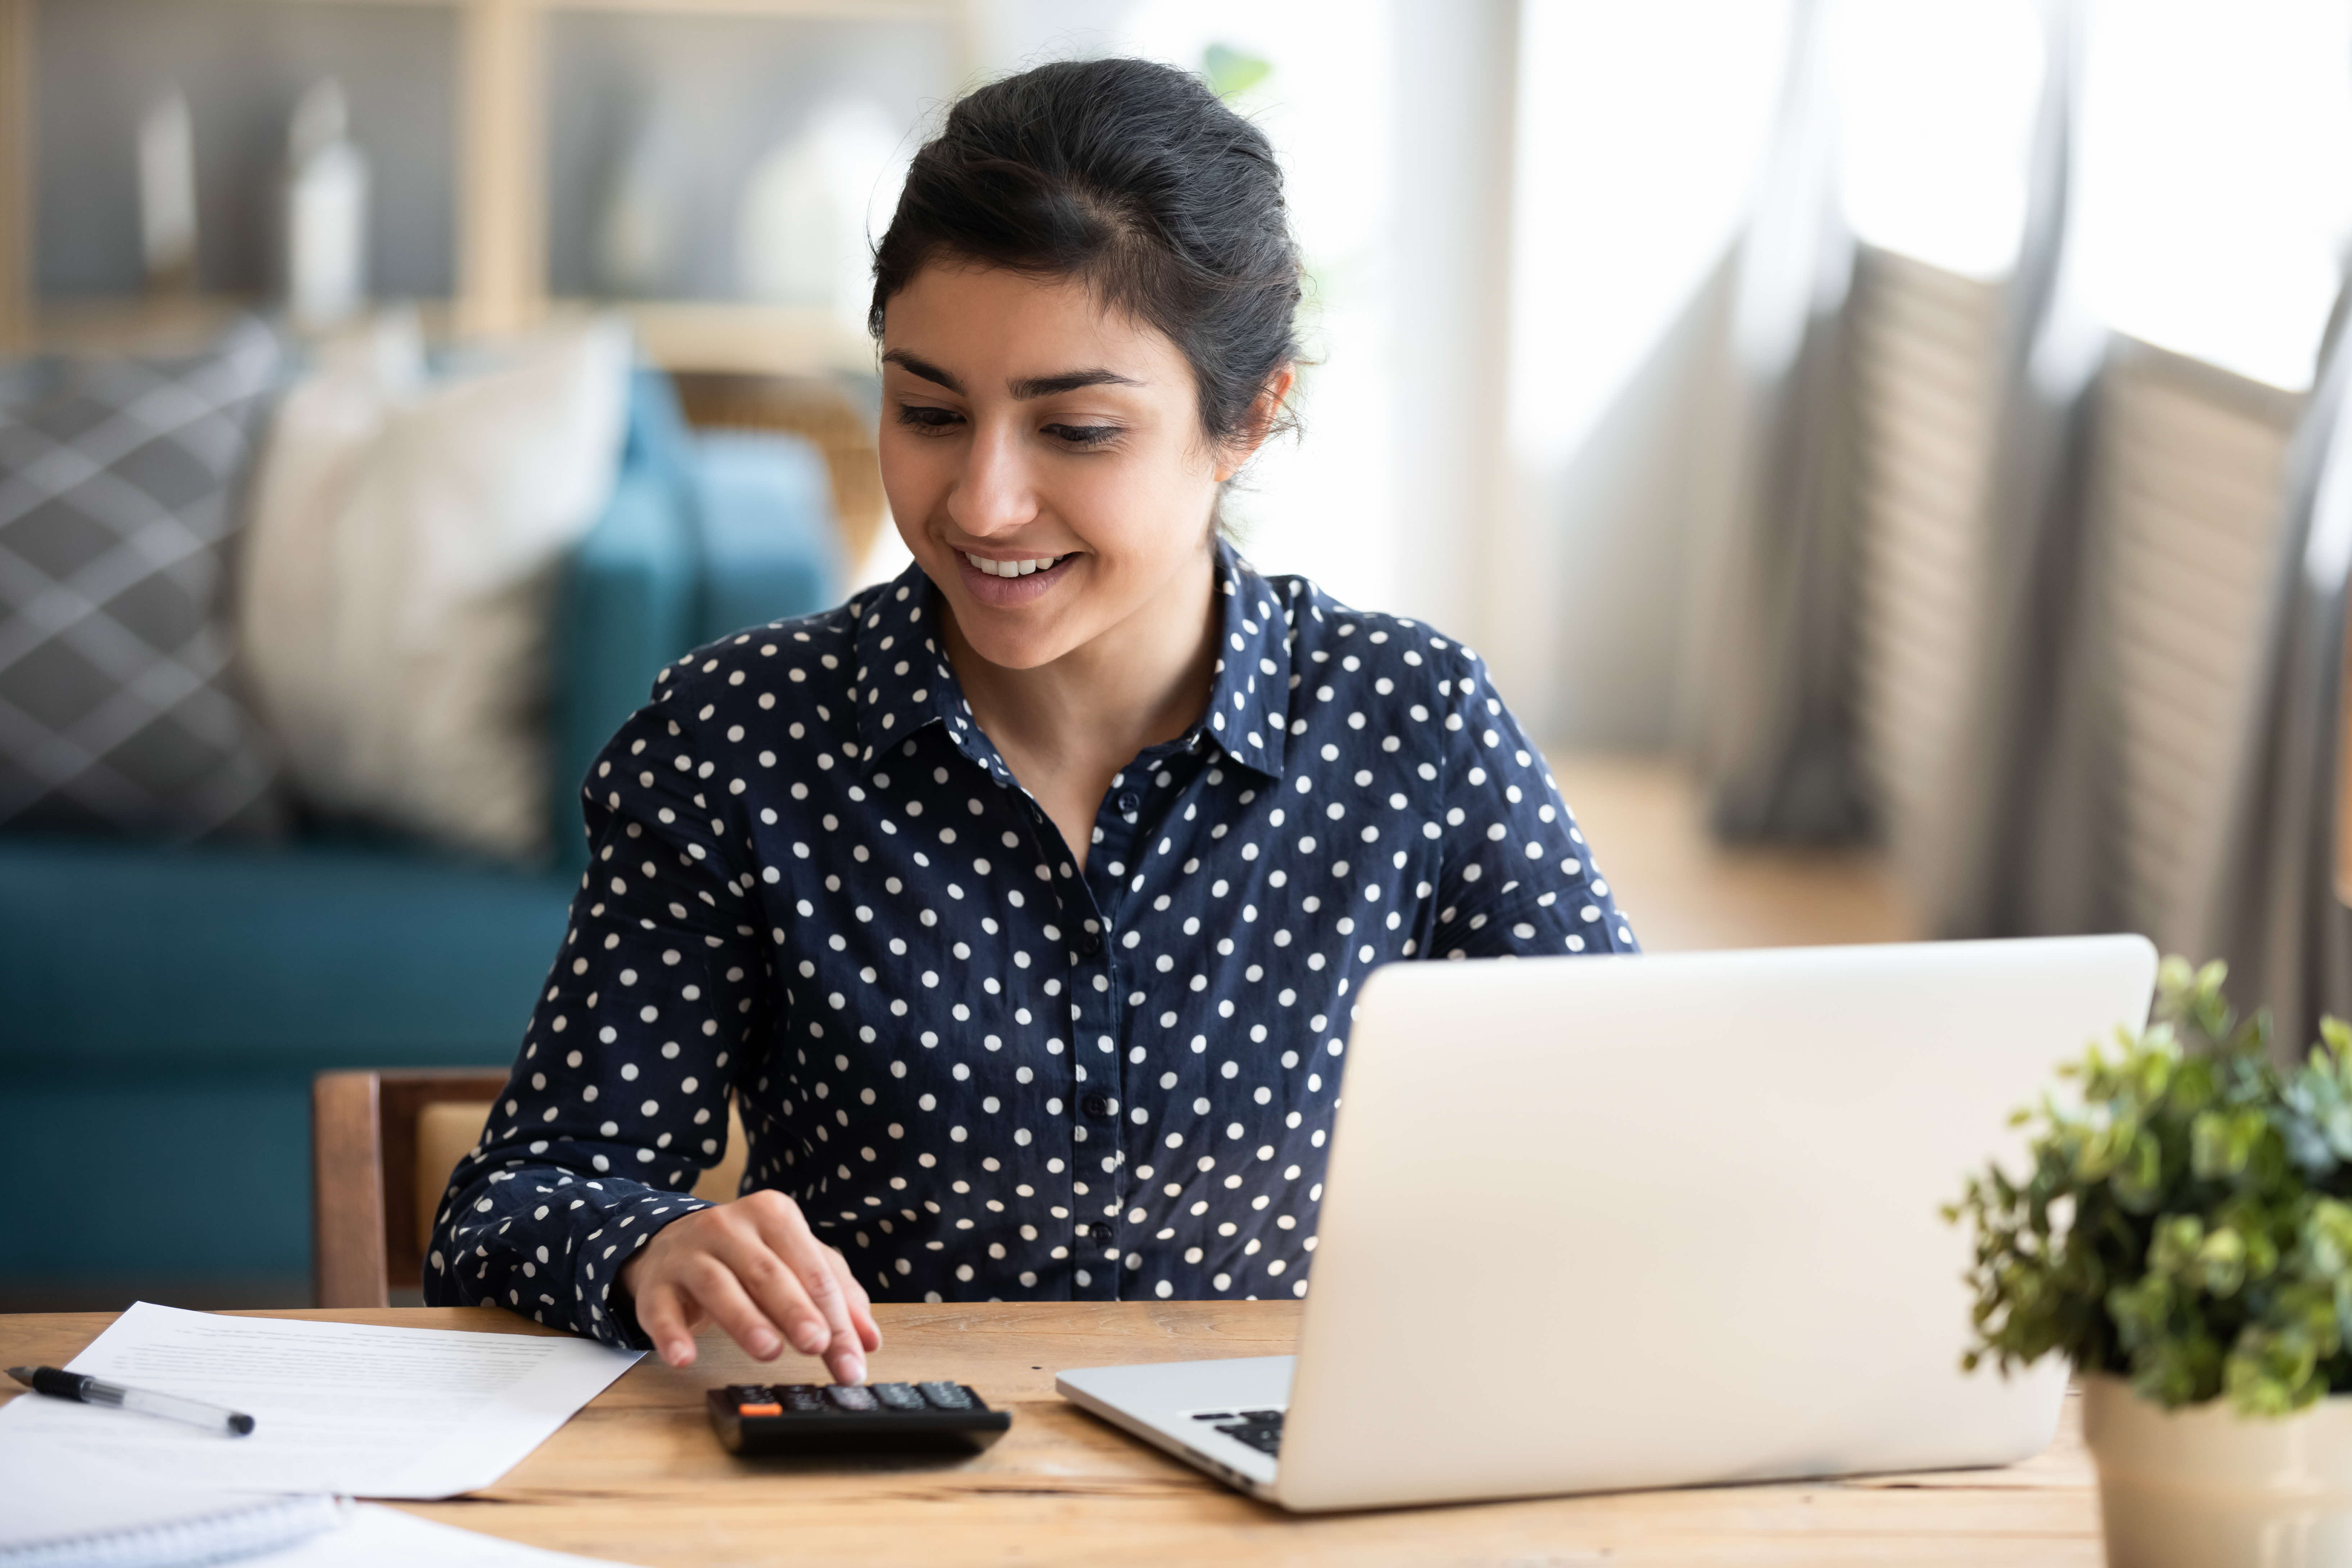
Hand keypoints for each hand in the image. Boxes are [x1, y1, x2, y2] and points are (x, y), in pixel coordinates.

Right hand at [618, 1190, 880, 1382]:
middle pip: (769, 1273)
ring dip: (744, 1320)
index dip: (837, 1318)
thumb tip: (870, 1341)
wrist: (673, 1243)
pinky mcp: (655, 1282)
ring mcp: (689, 1252)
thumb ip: (837, 1295)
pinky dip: (672, 1334)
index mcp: (774, 1215)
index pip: (813, 1270)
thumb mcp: (796, 1263)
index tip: (853, 1361)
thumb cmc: (749, 1257)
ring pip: (719, 1285)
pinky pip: (661, 1309)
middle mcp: (730, 1226)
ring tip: (768, 1351)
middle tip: (817, 1346)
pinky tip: (684, 1358)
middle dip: (796, 1311)